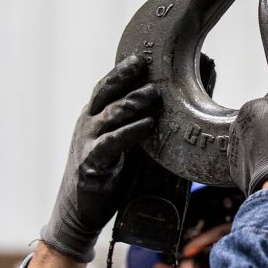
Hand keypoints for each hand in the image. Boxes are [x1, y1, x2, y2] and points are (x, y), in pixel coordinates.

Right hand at [43, 55, 159, 261]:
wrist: (81, 212)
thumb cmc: (112, 175)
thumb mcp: (131, 145)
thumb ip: (148, 124)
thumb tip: (187, 107)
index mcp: (96, 117)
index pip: (108, 86)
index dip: (123, 69)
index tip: (142, 55)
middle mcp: (89, 125)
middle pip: (105, 93)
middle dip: (124, 76)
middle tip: (146, 64)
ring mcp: (87, 143)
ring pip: (108, 114)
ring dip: (131, 102)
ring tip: (153, 93)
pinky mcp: (90, 165)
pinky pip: (110, 144)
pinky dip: (129, 133)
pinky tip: (147, 125)